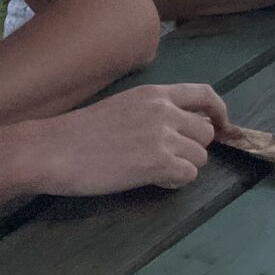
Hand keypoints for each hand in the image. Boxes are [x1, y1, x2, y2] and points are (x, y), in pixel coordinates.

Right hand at [31, 84, 227, 195]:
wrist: (52, 150)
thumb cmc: (79, 133)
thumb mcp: (123, 107)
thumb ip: (152, 112)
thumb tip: (176, 128)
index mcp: (155, 94)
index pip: (204, 94)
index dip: (219, 111)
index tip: (222, 125)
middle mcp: (164, 111)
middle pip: (206, 132)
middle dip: (192, 147)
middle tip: (168, 159)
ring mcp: (163, 136)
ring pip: (199, 156)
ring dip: (182, 166)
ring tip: (154, 170)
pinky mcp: (158, 162)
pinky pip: (187, 175)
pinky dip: (174, 181)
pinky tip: (152, 179)